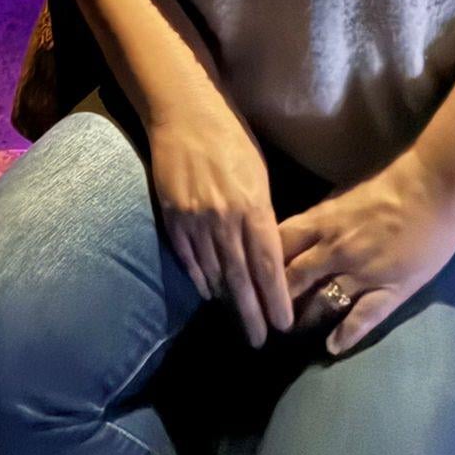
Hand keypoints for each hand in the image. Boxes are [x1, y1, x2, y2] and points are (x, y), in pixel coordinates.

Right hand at [147, 101, 294, 347]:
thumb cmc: (231, 137)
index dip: (276, 298)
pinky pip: (186, 257)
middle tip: (260, 341)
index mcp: (253, 207)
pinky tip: (208, 291)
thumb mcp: (258, 173)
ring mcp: (195, 220)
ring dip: (227, 299)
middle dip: (252, 313)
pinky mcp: (172, 216)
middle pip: (241, 278)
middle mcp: (224, 219)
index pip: (268, 265)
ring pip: (213, 272)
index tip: (283, 324)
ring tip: (239, 320)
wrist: (184, 112)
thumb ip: (262, 213)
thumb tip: (266, 249)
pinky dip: (198, 277)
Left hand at [280, 153, 454, 355]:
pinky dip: (345, 334)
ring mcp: (362, 273)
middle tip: (262, 314)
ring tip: (290, 334)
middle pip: (294, 277)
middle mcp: (334, 249)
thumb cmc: (389, 187)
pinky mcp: (390, 290)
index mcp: (321, 221)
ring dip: (305, 319)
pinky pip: (362, 317)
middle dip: (275, 297)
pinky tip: (331, 348)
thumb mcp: (342, 195)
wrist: (433, 190)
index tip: (248, 277)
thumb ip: (319, 219)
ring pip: (322, 301)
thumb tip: (294, 235)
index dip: (260, 262)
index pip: (278, 245)